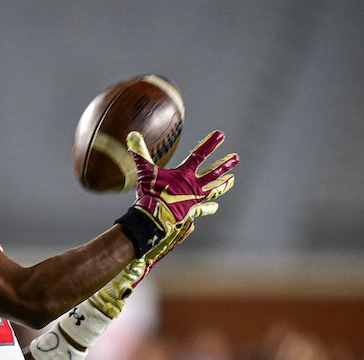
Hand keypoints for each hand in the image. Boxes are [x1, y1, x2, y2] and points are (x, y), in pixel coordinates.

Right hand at [117, 130, 238, 256]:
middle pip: (213, 173)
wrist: (155, 215)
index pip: (200, 155)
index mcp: (185, 174)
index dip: (210, 144)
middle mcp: (194, 185)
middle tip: (236, 158)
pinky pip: (202, 209)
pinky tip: (215, 207)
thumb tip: (132, 135)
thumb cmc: (151, 192)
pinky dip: (208, 208)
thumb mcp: (144, 170)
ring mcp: (194, 198)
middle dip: (225, 164)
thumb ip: (140, 153)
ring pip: (213, 190)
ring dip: (223, 184)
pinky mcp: (191, 210)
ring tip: (232, 179)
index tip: (220, 135)